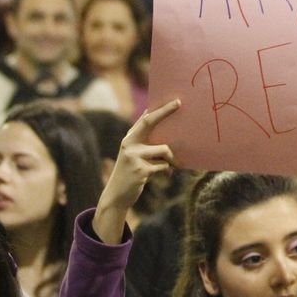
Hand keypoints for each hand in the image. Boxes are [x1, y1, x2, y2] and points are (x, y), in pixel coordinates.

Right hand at [92, 100, 179, 243]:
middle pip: (149, 122)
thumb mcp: (135, 157)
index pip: (144, 119)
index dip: (158, 109)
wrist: (116, 196)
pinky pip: (163, 165)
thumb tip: (170, 136)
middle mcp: (129, 144)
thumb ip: (146, 145)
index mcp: (129, 138)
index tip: (173, 101)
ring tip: (175, 164)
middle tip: (179, 103)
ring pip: (163, 149)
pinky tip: (168, 174)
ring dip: (172, 158)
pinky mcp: (140, 169)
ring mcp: (133, 156)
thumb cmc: (131, 174)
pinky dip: (168, 169)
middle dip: (165, 111)